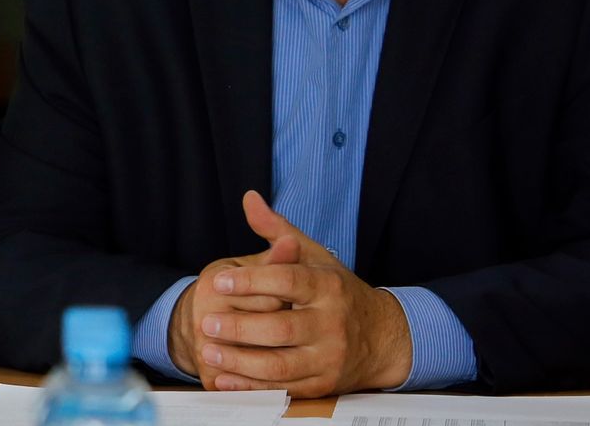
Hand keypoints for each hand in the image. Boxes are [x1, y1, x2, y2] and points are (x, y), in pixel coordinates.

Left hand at [193, 191, 412, 396]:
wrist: (383, 337)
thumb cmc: (339, 292)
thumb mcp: (314, 257)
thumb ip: (278, 231)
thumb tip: (249, 198)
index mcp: (327, 287)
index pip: (287, 281)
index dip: (252, 281)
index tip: (220, 280)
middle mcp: (331, 323)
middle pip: (280, 328)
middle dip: (240, 328)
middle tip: (206, 323)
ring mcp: (329, 357)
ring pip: (280, 365)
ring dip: (240, 362)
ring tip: (209, 350)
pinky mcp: (323, 384)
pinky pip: (284, 389)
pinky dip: (252, 387)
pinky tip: (225, 378)